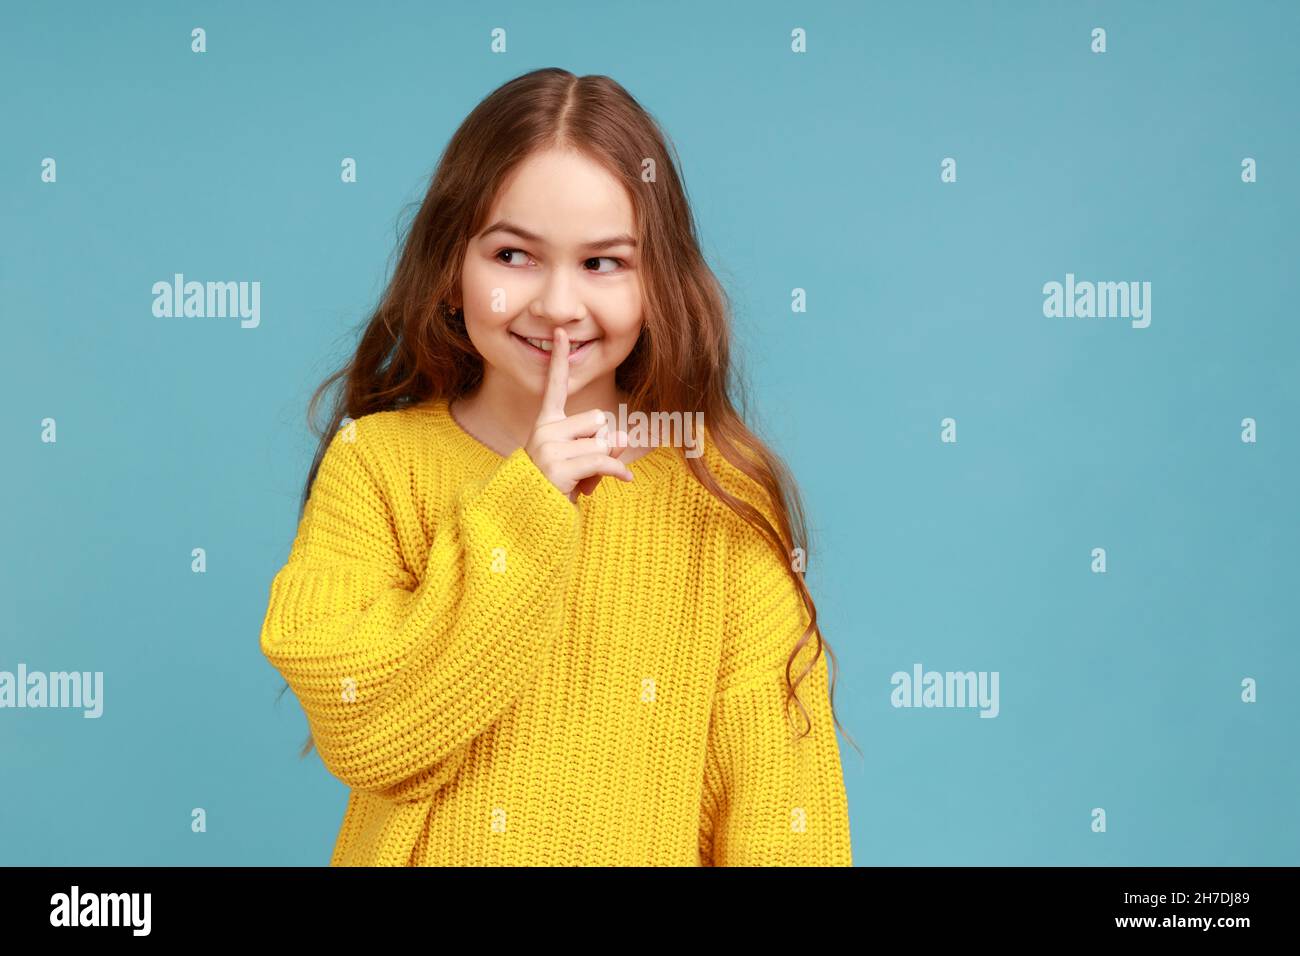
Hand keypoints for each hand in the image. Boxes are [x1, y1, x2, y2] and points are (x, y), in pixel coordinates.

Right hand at [524, 327, 633, 503]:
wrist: (534, 515)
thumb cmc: (558, 486)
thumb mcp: (580, 461)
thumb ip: (600, 444)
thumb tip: (621, 436)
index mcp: (546, 423)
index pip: (554, 386)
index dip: (558, 359)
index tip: (561, 332)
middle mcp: (544, 430)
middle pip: (597, 419)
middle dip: (603, 442)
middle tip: (588, 465)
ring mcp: (548, 448)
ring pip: (602, 441)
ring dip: (606, 461)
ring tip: (586, 477)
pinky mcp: (558, 466)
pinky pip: (603, 460)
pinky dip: (618, 470)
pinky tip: (624, 479)